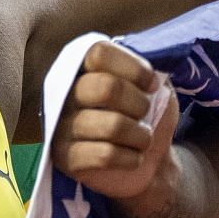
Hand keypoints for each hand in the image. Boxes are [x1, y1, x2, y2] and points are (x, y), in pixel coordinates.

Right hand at [53, 40, 178, 201]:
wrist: (150, 163)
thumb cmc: (149, 119)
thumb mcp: (157, 89)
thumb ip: (152, 74)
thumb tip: (152, 77)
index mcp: (84, 69)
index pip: (100, 53)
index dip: (134, 69)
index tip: (152, 86)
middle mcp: (65, 94)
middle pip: (107, 87)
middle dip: (139, 104)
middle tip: (145, 115)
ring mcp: (61, 127)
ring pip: (112, 126)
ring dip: (141, 136)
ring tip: (143, 140)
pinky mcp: (66, 158)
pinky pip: (106, 155)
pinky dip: (131, 158)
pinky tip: (132, 157)